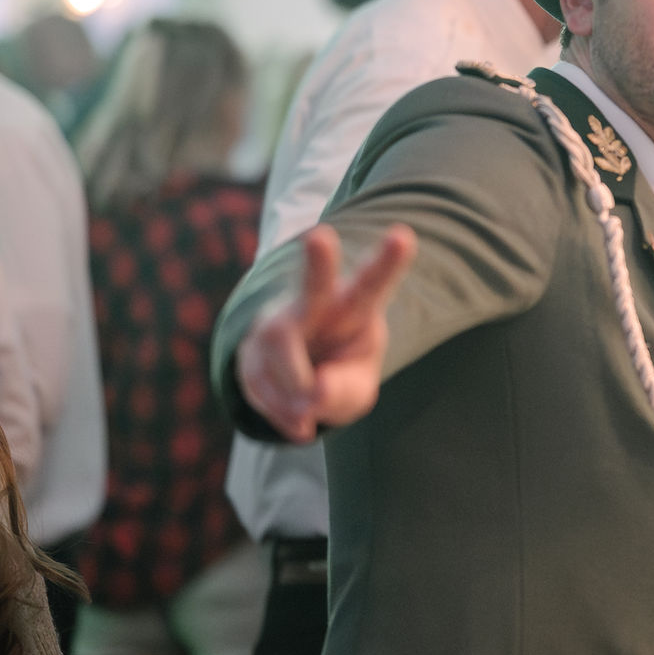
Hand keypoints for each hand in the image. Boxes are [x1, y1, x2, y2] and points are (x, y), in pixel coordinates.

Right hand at [235, 224, 416, 442]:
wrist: (292, 382)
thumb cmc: (338, 372)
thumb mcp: (355, 390)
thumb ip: (342, 392)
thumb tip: (313, 393)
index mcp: (355, 309)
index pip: (373, 284)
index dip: (388, 262)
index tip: (403, 236)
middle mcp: (315, 307)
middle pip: (315, 285)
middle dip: (319, 262)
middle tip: (320, 237)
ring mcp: (278, 323)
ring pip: (280, 349)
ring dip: (295, 393)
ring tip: (309, 416)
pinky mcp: (251, 346)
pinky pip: (261, 383)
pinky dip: (280, 413)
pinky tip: (296, 419)